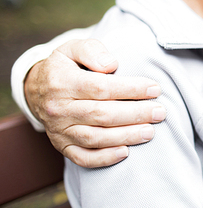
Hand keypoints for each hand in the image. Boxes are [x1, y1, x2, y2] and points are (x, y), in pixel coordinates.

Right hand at [25, 39, 166, 167]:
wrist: (36, 89)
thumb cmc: (65, 66)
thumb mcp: (73, 48)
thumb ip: (92, 50)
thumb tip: (111, 64)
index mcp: (62, 82)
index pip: (101, 88)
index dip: (130, 89)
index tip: (155, 89)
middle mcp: (59, 108)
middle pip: (101, 114)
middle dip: (135, 114)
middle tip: (160, 112)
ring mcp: (59, 130)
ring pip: (95, 138)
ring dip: (126, 136)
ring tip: (150, 132)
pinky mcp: (61, 146)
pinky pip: (82, 157)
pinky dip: (104, 158)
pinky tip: (125, 153)